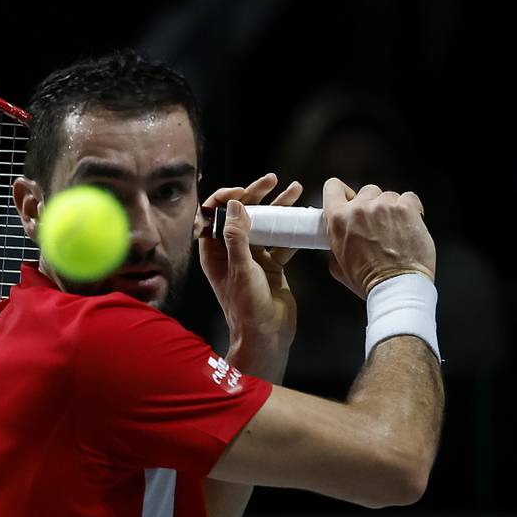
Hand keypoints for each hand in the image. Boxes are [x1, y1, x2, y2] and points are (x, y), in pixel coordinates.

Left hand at [199, 173, 302, 345]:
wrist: (267, 337)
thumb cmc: (248, 307)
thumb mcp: (242, 269)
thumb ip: (237, 236)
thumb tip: (234, 204)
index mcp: (214, 252)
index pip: (212, 215)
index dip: (225, 198)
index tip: (243, 191)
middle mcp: (231, 251)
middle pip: (240, 214)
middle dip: (255, 194)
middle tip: (273, 179)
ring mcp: (252, 257)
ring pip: (264, 224)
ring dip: (278, 206)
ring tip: (295, 189)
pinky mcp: (271, 265)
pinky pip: (280, 240)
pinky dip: (291, 228)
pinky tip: (304, 216)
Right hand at [322, 177, 435, 299]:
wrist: (396, 286)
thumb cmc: (368, 280)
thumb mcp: (337, 266)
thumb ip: (335, 245)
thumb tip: (340, 240)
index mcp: (337, 220)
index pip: (333, 187)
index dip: (343, 192)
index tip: (351, 199)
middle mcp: (358, 209)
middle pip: (366, 191)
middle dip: (372, 205)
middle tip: (378, 224)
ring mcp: (383, 206)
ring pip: (388, 195)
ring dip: (392, 209)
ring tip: (396, 229)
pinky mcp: (406, 208)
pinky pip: (409, 198)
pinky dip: (411, 209)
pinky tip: (410, 224)